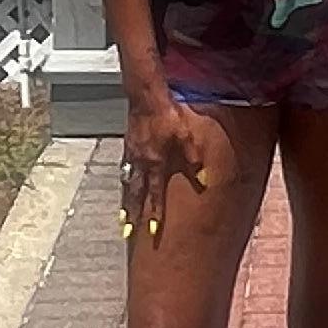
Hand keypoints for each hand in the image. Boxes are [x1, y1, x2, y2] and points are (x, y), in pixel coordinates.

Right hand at [119, 91, 214, 245]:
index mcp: (155, 162)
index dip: (155, 213)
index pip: (155, 193)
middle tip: (127, 230)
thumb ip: (194, 159)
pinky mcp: (128, 145)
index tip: (153, 230)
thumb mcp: (186, 135)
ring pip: (127, 183)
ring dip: (126, 200)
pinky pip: (125, 169)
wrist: (146, 97)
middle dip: (132, 214)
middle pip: (135, 193)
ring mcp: (132, 155)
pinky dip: (125, 181)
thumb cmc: (168, 114)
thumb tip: (204, 180)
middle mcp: (140, 162)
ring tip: (123, 214)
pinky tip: (126, 184)